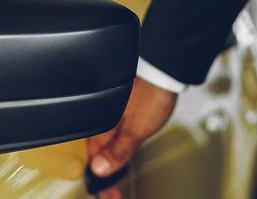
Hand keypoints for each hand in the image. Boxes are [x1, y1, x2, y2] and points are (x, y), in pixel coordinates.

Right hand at [86, 76, 176, 197]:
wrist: (164, 70)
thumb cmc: (152, 92)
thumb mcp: (137, 128)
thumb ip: (118, 150)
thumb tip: (99, 170)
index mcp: (99, 126)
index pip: (92, 162)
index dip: (99, 184)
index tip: (107, 196)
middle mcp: (99, 120)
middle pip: (94, 157)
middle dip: (102, 180)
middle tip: (112, 196)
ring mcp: (107, 116)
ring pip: (101, 149)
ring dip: (106, 168)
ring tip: (112, 186)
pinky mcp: (116, 112)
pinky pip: (108, 138)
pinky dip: (110, 153)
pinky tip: (115, 159)